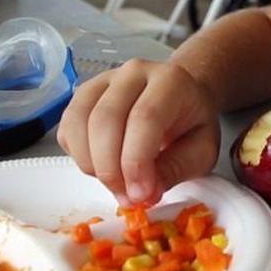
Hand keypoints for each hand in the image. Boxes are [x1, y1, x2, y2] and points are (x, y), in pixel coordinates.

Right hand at [57, 59, 220, 206]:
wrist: (183, 97)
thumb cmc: (192, 123)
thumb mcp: (202, 151)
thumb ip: (176, 169)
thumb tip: (144, 192)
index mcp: (170, 81)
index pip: (144, 117)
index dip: (136, 162)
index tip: (139, 195)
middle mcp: (133, 73)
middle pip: (105, 119)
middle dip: (111, 169)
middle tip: (126, 197)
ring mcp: (103, 81)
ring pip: (79, 123)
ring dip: (91, 165)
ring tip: (116, 185)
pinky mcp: (83, 95)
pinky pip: (68, 129)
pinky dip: (79, 157)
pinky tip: (103, 166)